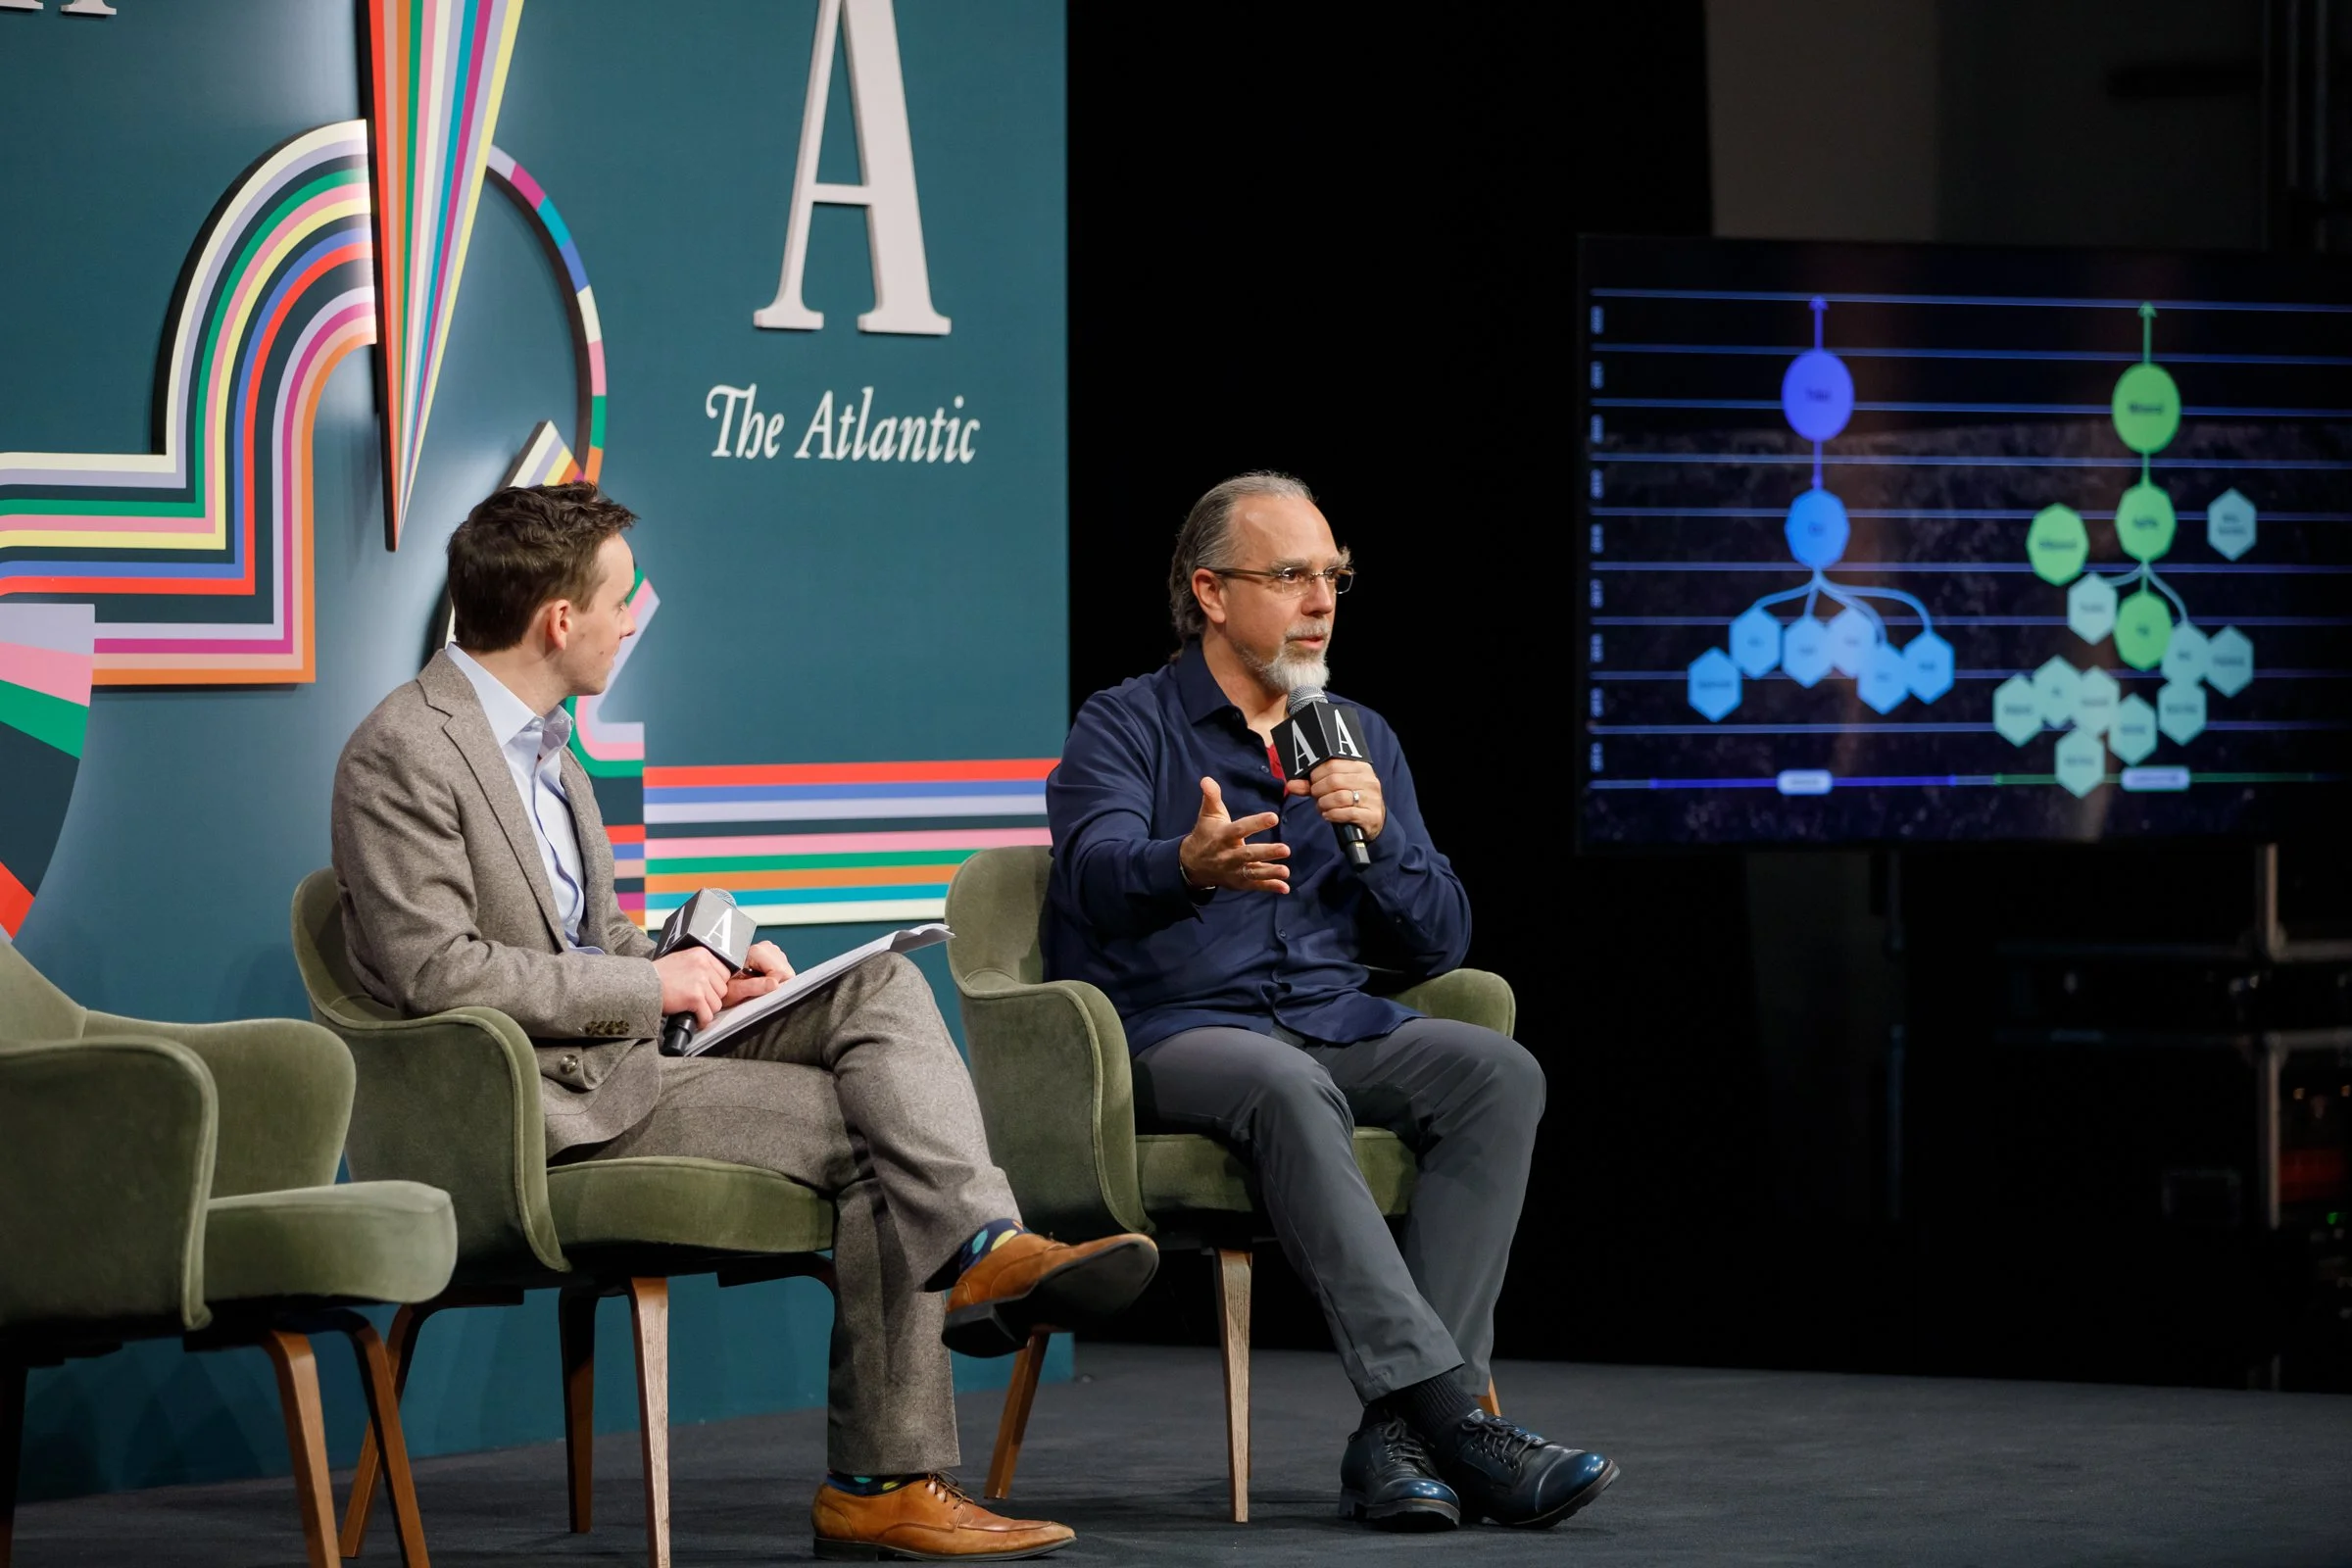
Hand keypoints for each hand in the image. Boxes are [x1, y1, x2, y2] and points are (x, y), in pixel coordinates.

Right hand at [654, 946, 730, 1027]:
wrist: (642, 984)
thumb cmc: (659, 975)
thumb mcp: (683, 960)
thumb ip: (700, 967)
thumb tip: (717, 981)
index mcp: (702, 953)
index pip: (725, 974)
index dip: (716, 986)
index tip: (707, 992)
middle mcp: (703, 964)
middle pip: (722, 990)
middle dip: (711, 999)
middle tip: (698, 1003)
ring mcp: (700, 980)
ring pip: (716, 1004)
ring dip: (705, 1010)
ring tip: (693, 1009)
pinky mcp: (695, 996)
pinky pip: (707, 1015)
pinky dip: (701, 1021)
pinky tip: (693, 1018)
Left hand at [721, 939, 793, 1007]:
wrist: (719, 980)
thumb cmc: (724, 986)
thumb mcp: (734, 991)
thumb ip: (753, 986)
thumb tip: (773, 984)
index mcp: (756, 951)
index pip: (779, 971)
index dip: (772, 986)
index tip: (759, 992)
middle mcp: (766, 947)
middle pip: (784, 970)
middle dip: (774, 983)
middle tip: (757, 989)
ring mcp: (772, 950)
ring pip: (786, 970)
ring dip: (775, 981)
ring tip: (757, 983)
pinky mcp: (774, 955)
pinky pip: (783, 970)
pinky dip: (775, 978)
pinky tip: (762, 980)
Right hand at [1178, 776, 1290, 894]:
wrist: (1192, 864)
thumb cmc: (1206, 834)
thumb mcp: (1208, 815)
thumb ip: (1211, 797)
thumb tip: (1207, 779)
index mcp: (1223, 836)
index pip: (1240, 829)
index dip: (1256, 823)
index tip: (1273, 817)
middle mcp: (1228, 855)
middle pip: (1248, 854)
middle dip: (1266, 853)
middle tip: (1286, 849)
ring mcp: (1234, 870)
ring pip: (1252, 872)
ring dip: (1269, 872)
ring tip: (1286, 871)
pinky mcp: (1238, 881)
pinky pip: (1254, 885)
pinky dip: (1269, 887)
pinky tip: (1285, 887)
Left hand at [1286, 758, 1384, 840]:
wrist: (1373, 822)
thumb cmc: (1351, 801)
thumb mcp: (1333, 789)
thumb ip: (1312, 785)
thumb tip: (1291, 784)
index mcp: (1360, 767)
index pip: (1332, 764)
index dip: (1316, 775)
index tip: (1313, 783)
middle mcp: (1368, 780)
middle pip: (1334, 780)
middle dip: (1318, 791)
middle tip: (1316, 797)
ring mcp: (1372, 798)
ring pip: (1340, 797)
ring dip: (1324, 804)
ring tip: (1322, 807)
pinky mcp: (1372, 815)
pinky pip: (1348, 813)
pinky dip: (1333, 815)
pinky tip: (1329, 815)